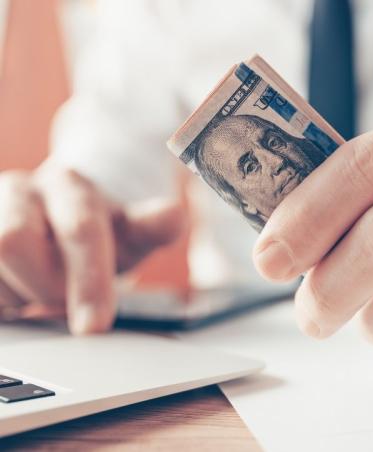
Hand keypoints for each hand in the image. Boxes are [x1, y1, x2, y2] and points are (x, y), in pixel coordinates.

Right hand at [0, 160, 183, 333]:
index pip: (80, 229)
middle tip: (62, 303)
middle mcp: (19, 189)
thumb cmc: (97, 235)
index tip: (94, 327)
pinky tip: (14, 296)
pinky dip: (0, 301)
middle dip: (43, 286)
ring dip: (14, 295)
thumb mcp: (130, 233)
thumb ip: (152, 227)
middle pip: (14, 240)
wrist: (54, 221)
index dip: (88, 280)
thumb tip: (175, 214)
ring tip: (37, 294)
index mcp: (70, 186)